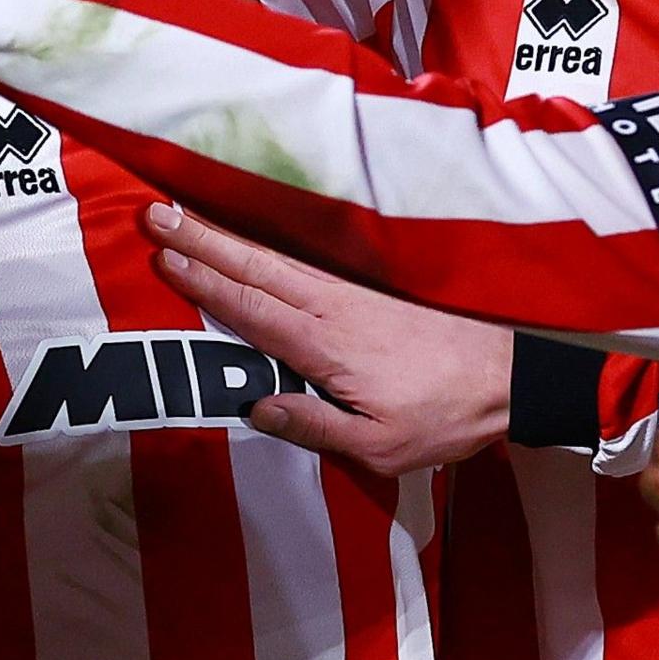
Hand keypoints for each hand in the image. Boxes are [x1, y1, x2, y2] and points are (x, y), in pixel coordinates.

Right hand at [143, 203, 513, 477]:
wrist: (505, 377)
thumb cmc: (443, 417)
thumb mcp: (380, 446)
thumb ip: (315, 426)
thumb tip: (255, 408)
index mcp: (327, 346)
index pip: (253, 309)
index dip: (206, 283)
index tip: (164, 258)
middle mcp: (331, 309)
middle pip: (253, 268)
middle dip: (201, 240)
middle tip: (154, 213)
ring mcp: (346, 296)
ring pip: (272, 260)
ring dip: (223, 237)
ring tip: (181, 216)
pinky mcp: (361, 295)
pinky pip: (296, 265)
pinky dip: (260, 250)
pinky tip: (242, 245)